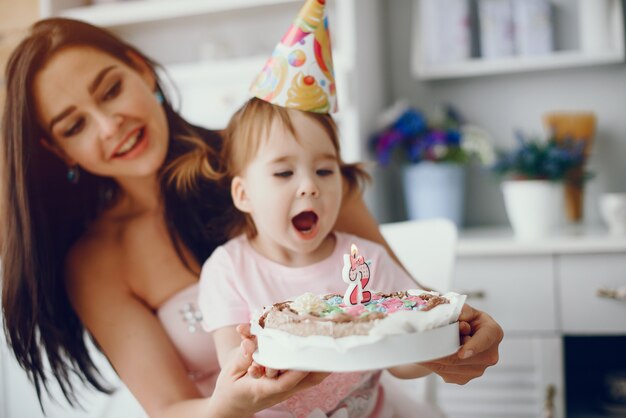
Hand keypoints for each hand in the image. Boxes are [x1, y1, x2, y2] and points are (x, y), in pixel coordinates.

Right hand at [210, 325, 328, 416]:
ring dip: (322, 365)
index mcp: (262, 390)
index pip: (284, 382)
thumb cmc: (230, 389)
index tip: (306, 354)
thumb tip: (249, 343)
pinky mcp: (288, 387)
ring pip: (311, 380)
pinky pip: (307, 378)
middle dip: (320, 366)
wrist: (232, 408)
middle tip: (331, 347)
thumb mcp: (229, 374)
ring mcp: (286, 391)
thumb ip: (241, 359)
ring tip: (335, 347)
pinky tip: (324, 352)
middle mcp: (279, 392)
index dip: (297, 370)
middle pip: (306, 382)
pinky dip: (316, 366)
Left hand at [420, 303, 502, 384]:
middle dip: (442, 351)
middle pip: (462, 357)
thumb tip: (458, 318)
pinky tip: (426, 356)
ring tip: (421, 348)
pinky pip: (445, 374)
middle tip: (424, 346)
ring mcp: (478, 369)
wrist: (460, 333)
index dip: (473, 347)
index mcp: (493, 333)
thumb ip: (462, 311)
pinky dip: (433, 365)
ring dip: (434, 359)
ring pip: (451, 367)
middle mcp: (489, 354)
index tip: (462, 353)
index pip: (485, 339)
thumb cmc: (463, 318)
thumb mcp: (464, 309)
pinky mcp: (464, 378)